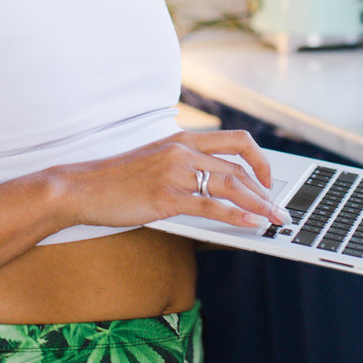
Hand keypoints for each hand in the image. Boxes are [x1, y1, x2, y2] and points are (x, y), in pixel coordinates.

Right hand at [59, 129, 291, 232]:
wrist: (81, 187)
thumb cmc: (116, 179)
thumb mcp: (155, 161)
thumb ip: (183, 166)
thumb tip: (214, 186)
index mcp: (182, 138)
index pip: (235, 140)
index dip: (260, 160)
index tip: (270, 180)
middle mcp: (182, 150)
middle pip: (240, 164)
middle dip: (267, 187)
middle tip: (281, 207)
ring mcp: (174, 172)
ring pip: (230, 185)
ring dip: (259, 204)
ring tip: (275, 219)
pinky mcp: (165, 197)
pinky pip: (210, 206)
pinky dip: (236, 216)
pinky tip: (251, 224)